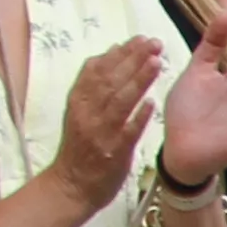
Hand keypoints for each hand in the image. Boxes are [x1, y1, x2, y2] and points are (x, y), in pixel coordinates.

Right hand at [44, 34, 163, 201]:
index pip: (97, 70)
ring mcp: (100, 133)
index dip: (118, 53)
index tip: (138, 39)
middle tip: (154, 43)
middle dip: (133, 59)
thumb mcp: (80, 111)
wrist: (70, 187)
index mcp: (78, 101)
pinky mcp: (113, 153)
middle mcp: (87, 113)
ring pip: (118, 101)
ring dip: (138, 80)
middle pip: (110, 80)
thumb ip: (94, 84)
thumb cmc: (80, 148)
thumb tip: (109, 53)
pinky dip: (137, 118)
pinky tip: (151, 104)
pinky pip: (126, 133)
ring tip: (156, 62)